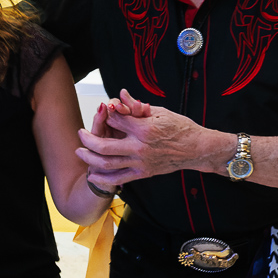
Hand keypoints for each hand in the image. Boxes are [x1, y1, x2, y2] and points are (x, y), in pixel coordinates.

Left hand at [75, 90, 213, 185]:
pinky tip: (93, 175)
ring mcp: (141, 162)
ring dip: (90, 158)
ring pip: (108, 163)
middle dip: (87, 139)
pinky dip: (104, 178)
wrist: (196, 149)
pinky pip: (119, 178)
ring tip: (80, 152)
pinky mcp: (144, 173)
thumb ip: (137, 108)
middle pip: (104, 145)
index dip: (106, 115)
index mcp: (145, 128)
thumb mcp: (159, 112)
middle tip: (81, 133)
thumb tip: (120, 98)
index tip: (103, 112)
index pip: (115, 120)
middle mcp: (141, 147)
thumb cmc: (181, 128)